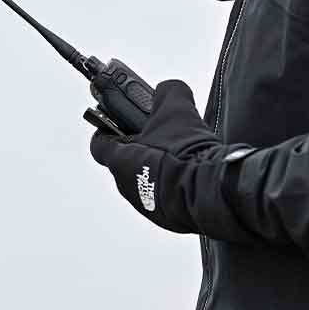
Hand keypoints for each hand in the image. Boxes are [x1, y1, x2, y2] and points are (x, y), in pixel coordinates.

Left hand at [89, 80, 255, 235]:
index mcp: (119, 160)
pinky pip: (164, 196)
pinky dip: (173, 185)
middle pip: (125, 161)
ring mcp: (145, 206)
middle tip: (160, 134)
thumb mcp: (177, 108)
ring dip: (157, 167)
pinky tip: (191, 173)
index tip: (116, 122)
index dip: (106, 130)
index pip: (98, 144)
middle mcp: (126, 186)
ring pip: (145, 180)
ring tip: (181, 154)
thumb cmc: (185, 154)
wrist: (210, 191)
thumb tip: (169, 90)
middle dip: (140, 147)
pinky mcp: (166, 219)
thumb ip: (168, 92)